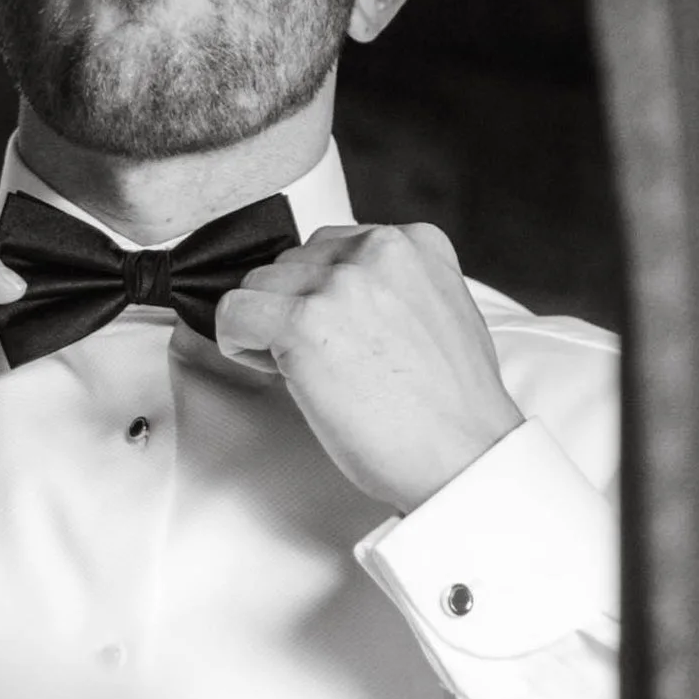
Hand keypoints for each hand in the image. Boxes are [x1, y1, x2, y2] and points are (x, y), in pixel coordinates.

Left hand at [213, 222, 521, 513]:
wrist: (465, 455)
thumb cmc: (452, 406)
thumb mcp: (439, 313)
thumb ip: (392, 286)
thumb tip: (334, 293)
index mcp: (415, 242)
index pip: (335, 246)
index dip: (324, 293)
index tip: (336, 332)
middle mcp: (377, 250)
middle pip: (294, 261)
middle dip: (296, 306)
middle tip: (322, 359)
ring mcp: (339, 283)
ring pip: (259, 282)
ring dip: (268, 324)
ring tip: (302, 370)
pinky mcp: (303, 322)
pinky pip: (233, 312)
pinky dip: (239, 341)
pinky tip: (269, 369)